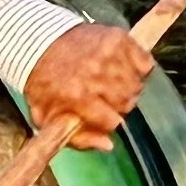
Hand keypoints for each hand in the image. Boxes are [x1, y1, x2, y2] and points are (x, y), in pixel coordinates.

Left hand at [22, 21, 153, 150]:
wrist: (39, 43)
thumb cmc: (45, 83)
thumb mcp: (47, 117)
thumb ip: (76, 138)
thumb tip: (108, 145)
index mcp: (77, 96)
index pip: (112, 122)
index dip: (106, 121)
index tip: (98, 114)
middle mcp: (96, 74)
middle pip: (127, 104)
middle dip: (116, 105)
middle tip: (102, 96)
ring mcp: (110, 55)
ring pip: (136, 86)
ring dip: (126, 87)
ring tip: (108, 82)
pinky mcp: (120, 39)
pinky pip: (145, 64)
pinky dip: (137, 68)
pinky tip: (119, 68)